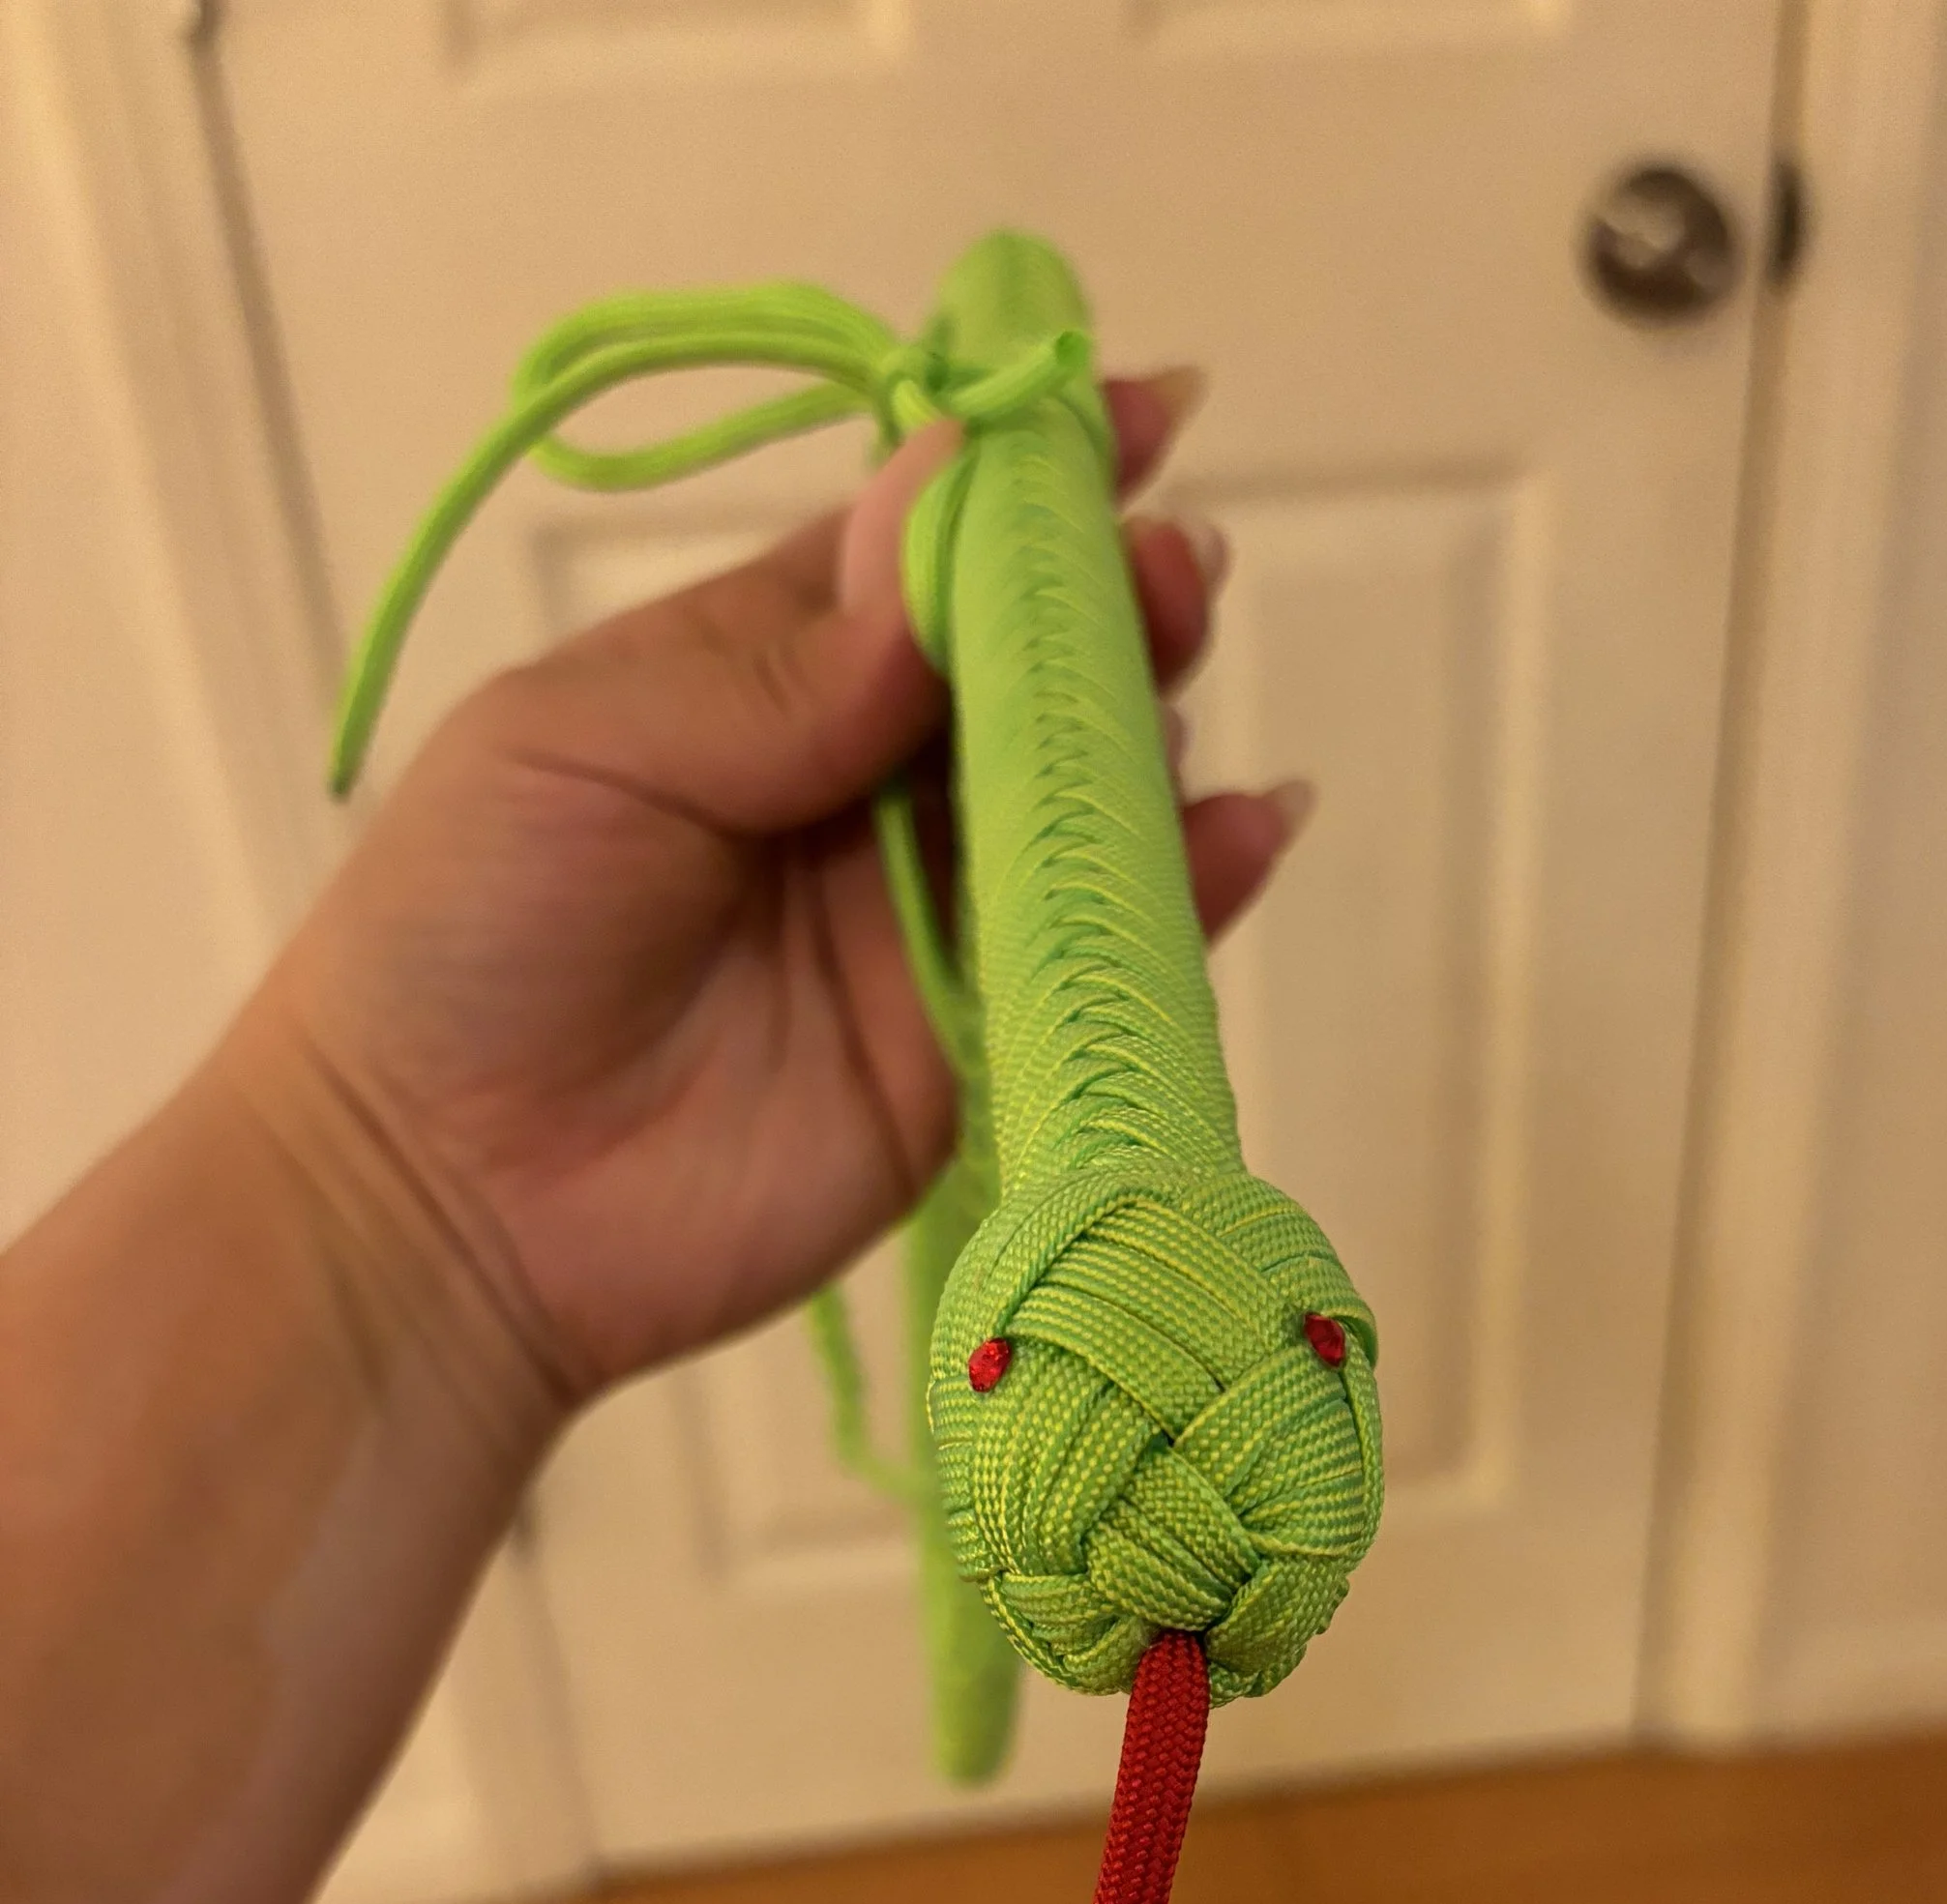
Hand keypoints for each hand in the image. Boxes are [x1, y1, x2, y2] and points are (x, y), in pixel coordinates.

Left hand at [247, 373, 1297, 1417]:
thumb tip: (951, 514)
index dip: (1022, 484)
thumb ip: (779, 662)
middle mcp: (859, 788)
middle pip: (1023, 673)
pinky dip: (1190, 895)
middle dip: (1108, 604)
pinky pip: (1096, 959)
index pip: (916, 554)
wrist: (447, 1200)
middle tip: (1169, 575)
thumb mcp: (585, 742)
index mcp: (758, 678)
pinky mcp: (970, 1055)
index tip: (1137, 414)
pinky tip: (1250, 826)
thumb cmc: (469, 935)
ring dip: (1148, 731)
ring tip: (1178, 683)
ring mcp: (924, 923)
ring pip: (1079, 803)